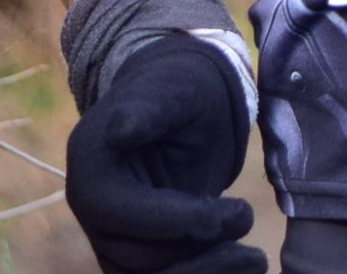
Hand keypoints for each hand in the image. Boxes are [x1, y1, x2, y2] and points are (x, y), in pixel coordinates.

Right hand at [62, 34, 265, 273]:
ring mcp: (110, 236)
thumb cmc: (180, 90)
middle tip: (254, 244)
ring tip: (255, 261)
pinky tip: (242, 267)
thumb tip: (119, 131)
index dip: (178, 221)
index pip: (123, 213)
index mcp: (92, 166)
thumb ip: (149, 111)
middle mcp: (92, 209)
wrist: (184, 105)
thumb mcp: (173, 90)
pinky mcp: (135, 254)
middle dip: (199, 254)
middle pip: (136, 260)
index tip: (236, 212)